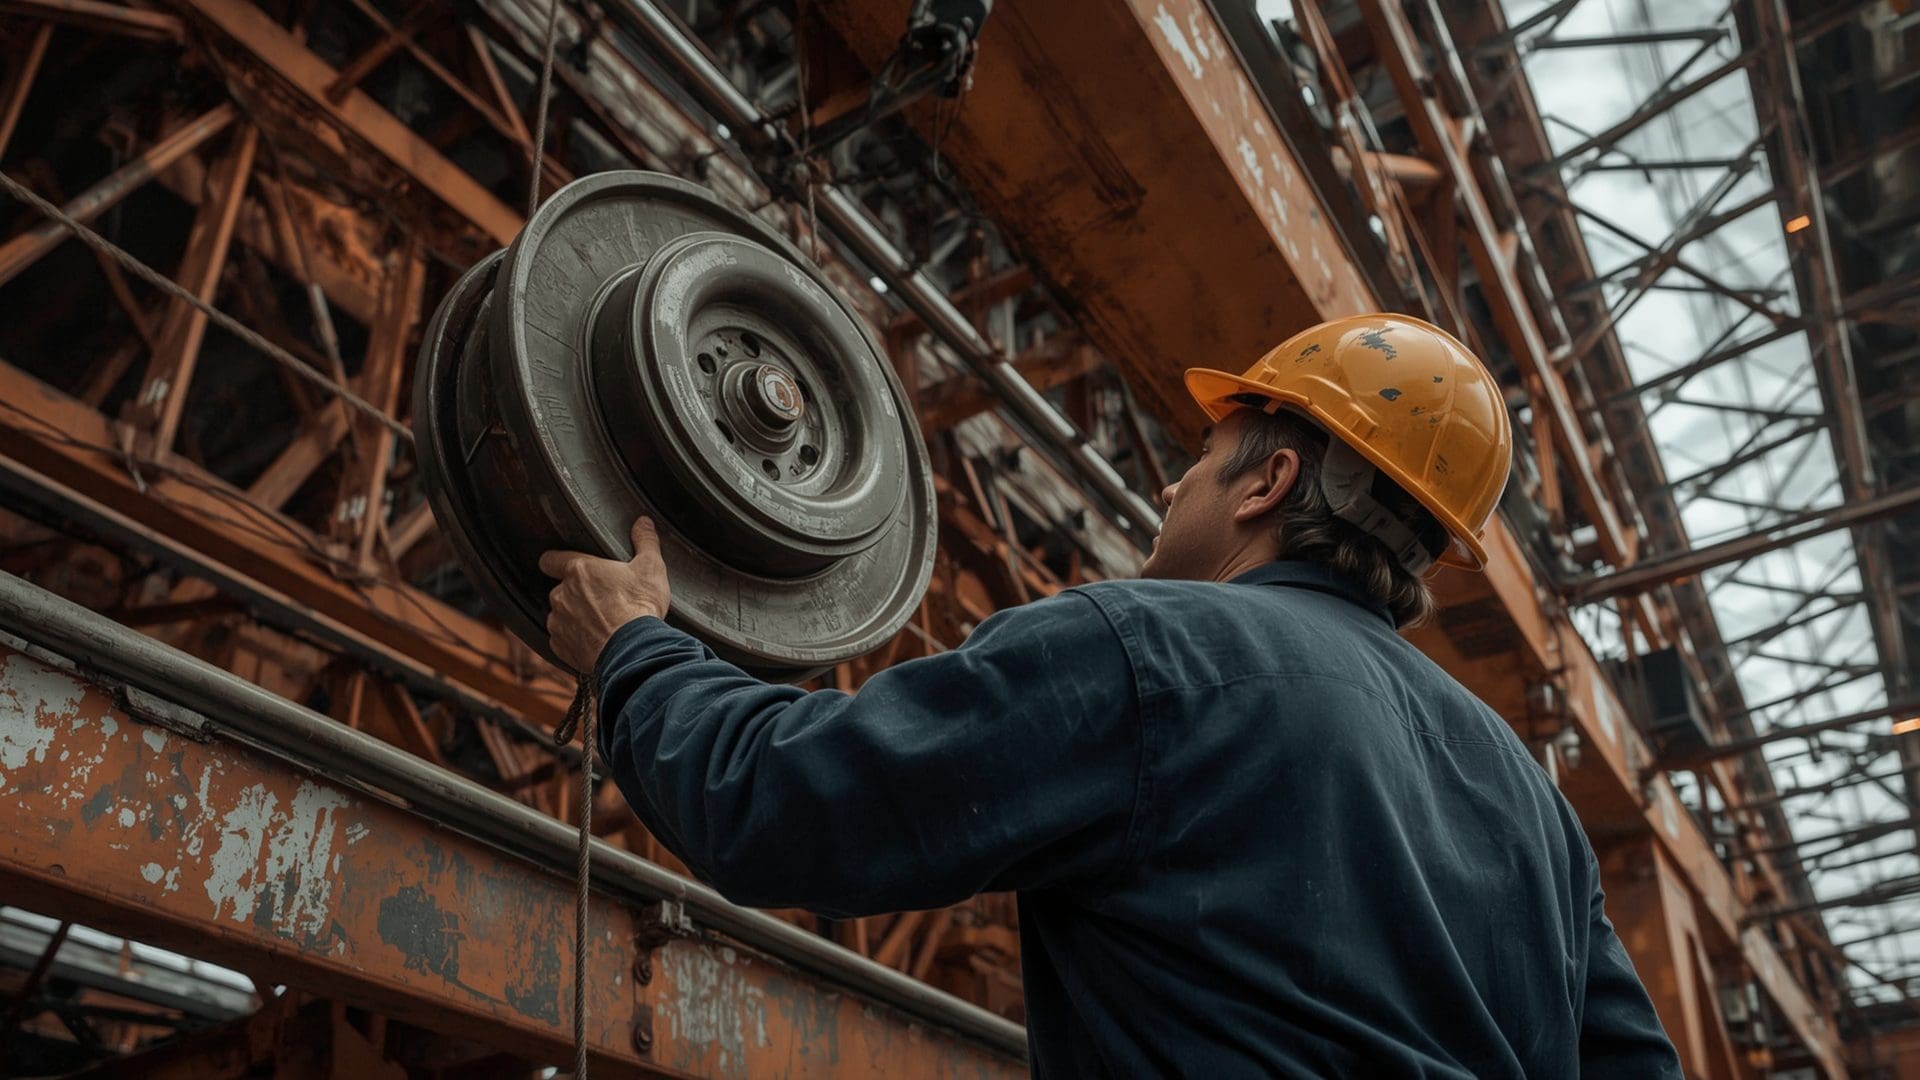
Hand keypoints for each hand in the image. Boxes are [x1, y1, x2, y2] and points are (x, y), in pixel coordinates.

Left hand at [539, 517, 672, 673]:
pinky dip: (575, 640)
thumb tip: (643, 523)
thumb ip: (645, 542)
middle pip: (561, 589)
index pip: (550, 559)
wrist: (634, 649)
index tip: (563, 566)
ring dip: (575, 618)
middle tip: (602, 600)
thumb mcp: (651, 568)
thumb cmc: (640, 606)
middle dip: (576, 594)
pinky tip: (596, 641)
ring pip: (561, 615)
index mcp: (579, 570)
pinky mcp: (561, 646)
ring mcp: (558, 622)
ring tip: (601, 624)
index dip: (555, 561)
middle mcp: (562, 594)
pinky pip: (563, 640)